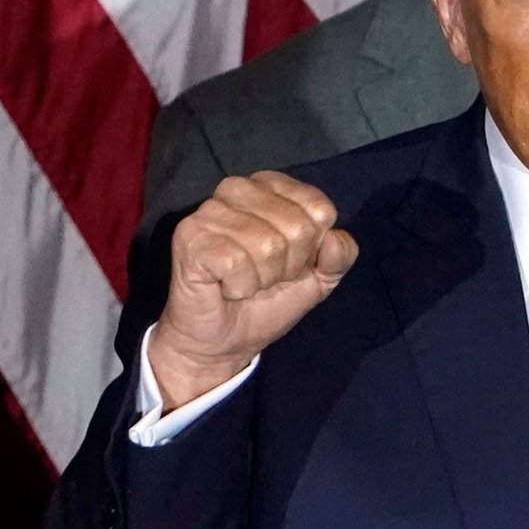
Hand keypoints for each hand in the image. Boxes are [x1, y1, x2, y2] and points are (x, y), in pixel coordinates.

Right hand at [149, 172, 357, 409]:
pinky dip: (240, 286)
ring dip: (262, 279)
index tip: (289, 263)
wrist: (223, 342)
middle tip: (264, 278)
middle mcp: (238, 189)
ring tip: (244, 283)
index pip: (318, 207)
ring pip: (268, 244)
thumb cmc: (266, 301)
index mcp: (270, 186)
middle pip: (297, 226)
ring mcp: (209, 211)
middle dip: (288, 266)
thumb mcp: (319, 278)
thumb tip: (335, 239)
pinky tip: (225, 288)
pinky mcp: (189, 236)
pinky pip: (236, 261)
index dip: (311, 248)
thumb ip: (339, 256)